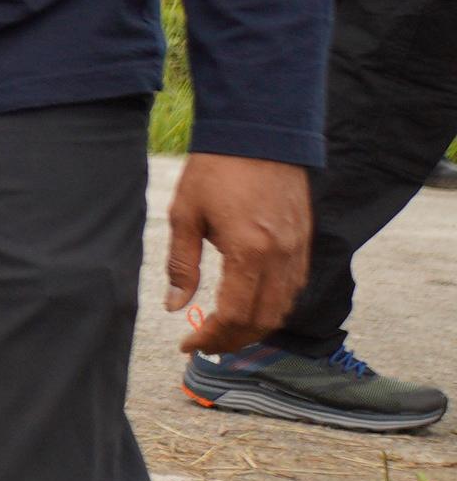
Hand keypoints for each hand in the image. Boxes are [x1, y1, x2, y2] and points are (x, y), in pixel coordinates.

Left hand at [164, 153, 311, 352]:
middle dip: (234, 340)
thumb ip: (181, 265)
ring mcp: (299, 250)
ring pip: (284, 308)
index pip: (234, 314)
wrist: (260, 134)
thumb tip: (175, 307)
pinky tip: (250, 306)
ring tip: (225, 333)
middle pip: (264, 320)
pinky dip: (274, 306)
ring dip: (256, 328)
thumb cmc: (215, 171)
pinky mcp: (306, 242)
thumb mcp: (185, 215)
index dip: (211, 337)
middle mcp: (282, 257)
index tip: (188, 345)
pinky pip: (295, 287)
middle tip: (206, 346)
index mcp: (250, 252)